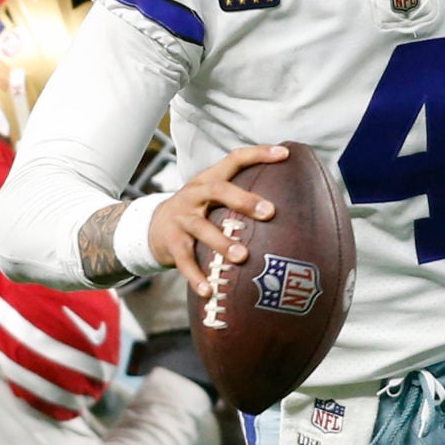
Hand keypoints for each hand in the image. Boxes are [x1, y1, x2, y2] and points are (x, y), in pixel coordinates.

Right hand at [148, 143, 289, 297]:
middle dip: (244, 200)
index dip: (258, 154)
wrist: (153, 227)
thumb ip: (242, 197)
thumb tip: (292, 204)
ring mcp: (181, 219)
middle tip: (269, 212)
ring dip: (222, 242)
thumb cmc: (199, 212)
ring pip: (201, 228)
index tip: (284, 154)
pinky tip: (209, 291)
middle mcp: (194, 195)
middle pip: (218, 191)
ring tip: (242, 257)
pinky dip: (196, 276)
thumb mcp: (215, 198)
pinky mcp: (171, 243)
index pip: (234, 159)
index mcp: (209, 180)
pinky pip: (185, 260)